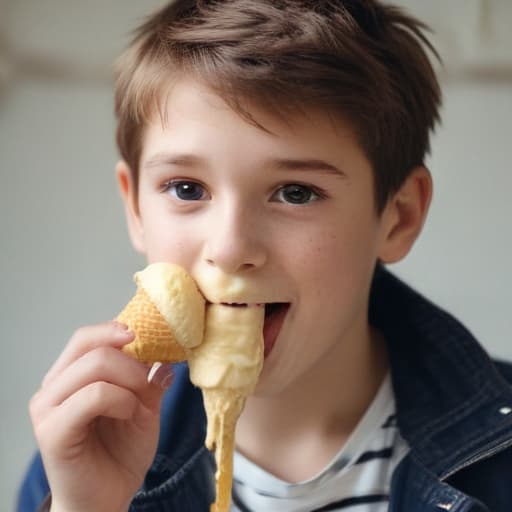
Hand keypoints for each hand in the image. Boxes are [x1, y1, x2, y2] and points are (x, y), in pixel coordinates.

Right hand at [29, 321, 171, 511]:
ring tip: (139, 404)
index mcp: (69, 376)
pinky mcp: (52, 431)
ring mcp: (48, 408)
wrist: (107, 500)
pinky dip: (121, 399)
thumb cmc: (121, 453)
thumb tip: (166, 356)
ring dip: (130, 380)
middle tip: (148, 379)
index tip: (147, 337)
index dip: (117, 330)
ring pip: (96, 365)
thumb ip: (149, 379)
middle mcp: (53, 387)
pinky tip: (129, 414)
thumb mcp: (144, 408)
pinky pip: (94, 395)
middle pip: (92, 345)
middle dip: (131, 358)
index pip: (87, 337)